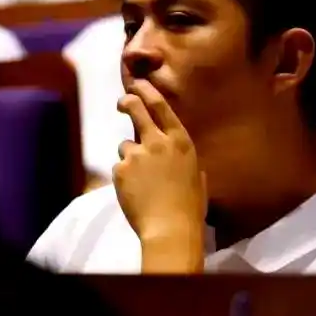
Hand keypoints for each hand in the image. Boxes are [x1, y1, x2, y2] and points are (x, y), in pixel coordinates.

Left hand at [113, 81, 206, 272]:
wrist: (170, 229)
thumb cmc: (190, 207)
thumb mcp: (197, 177)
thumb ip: (185, 162)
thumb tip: (179, 160)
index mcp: (180, 141)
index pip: (161, 106)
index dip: (147, 92)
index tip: (138, 86)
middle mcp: (158, 142)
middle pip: (136, 109)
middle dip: (127, 102)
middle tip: (122, 103)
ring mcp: (137, 154)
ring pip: (125, 146)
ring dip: (130, 158)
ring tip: (140, 181)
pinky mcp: (120, 169)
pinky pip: (119, 168)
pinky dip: (124, 177)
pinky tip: (134, 192)